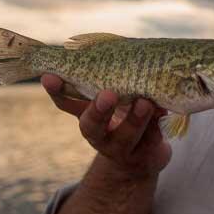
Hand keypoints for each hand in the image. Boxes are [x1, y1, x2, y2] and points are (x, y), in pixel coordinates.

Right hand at [41, 74, 170, 177]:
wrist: (142, 159)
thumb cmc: (124, 118)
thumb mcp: (113, 102)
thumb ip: (111, 82)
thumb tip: (112, 53)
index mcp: (87, 118)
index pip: (66, 104)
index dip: (57, 91)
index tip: (49, 76)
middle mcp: (100, 136)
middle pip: (92, 126)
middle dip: (99, 110)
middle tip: (108, 94)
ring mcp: (123, 149)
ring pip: (126, 136)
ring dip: (135, 119)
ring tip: (145, 103)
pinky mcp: (146, 155)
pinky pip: (152, 139)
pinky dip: (158, 125)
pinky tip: (164, 111)